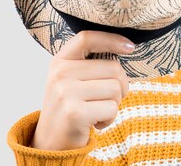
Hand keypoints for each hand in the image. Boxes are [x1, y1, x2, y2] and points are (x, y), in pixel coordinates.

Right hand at [30, 30, 134, 150]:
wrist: (50, 142)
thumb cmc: (71, 106)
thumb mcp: (72, 79)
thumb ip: (90, 63)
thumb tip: (127, 47)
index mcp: (60, 61)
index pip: (87, 38)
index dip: (111, 39)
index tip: (130, 47)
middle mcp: (60, 74)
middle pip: (113, 68)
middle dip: (120, 86)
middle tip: (104, 99)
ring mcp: (65, 93)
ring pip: (116, 89)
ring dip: (114, 104)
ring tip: (96, 110)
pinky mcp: (74, 112)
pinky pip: (112, 108)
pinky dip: (110, 119)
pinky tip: (95, 122)